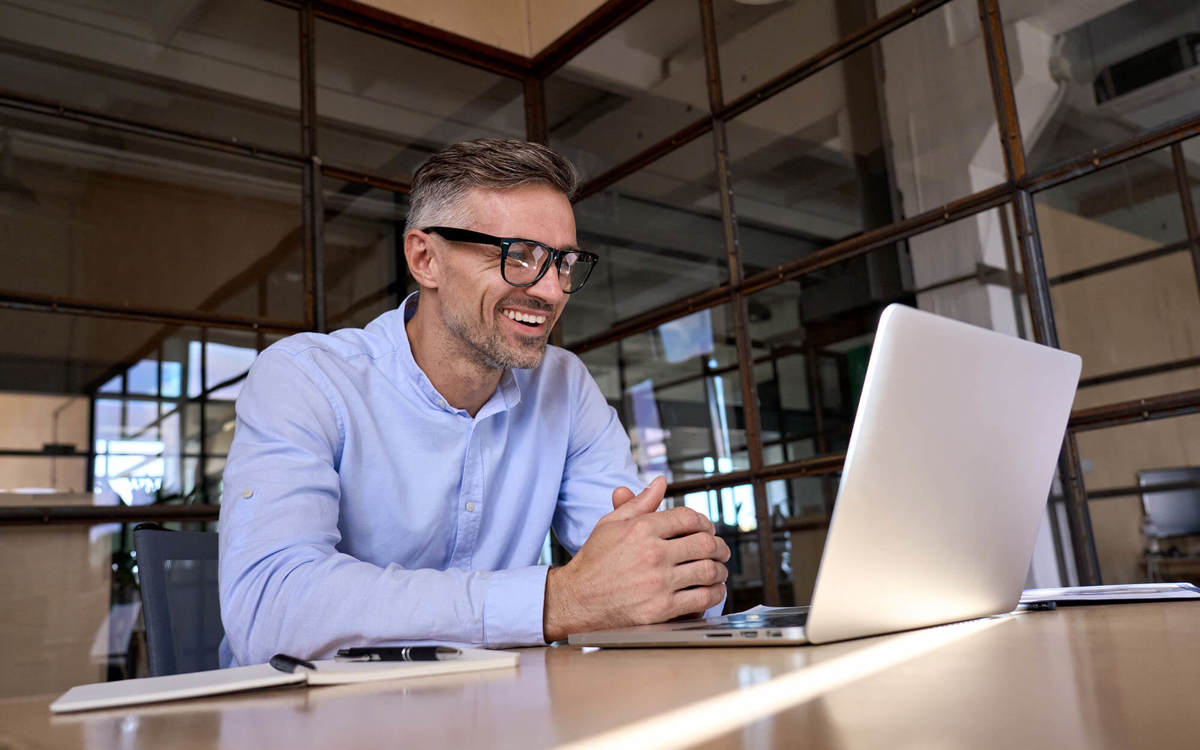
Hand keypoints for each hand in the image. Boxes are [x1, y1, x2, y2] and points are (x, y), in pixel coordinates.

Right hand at [543, 476, 729, 641]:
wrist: (575, 600)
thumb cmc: (593, 563)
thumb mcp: (610, 524)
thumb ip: (640, 503)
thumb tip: (660, 483)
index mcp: (641, 529)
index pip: (689, 518)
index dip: (705, 522)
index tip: (708, 530)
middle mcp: (652, 553)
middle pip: (704, 543)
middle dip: (719, 546)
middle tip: (721, 550)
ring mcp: (659, 582)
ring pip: (708, 570)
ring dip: (720, 570)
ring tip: (719, 570)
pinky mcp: (662, 609)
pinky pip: (702, 598)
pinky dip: (714, 594)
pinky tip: (712, 591)